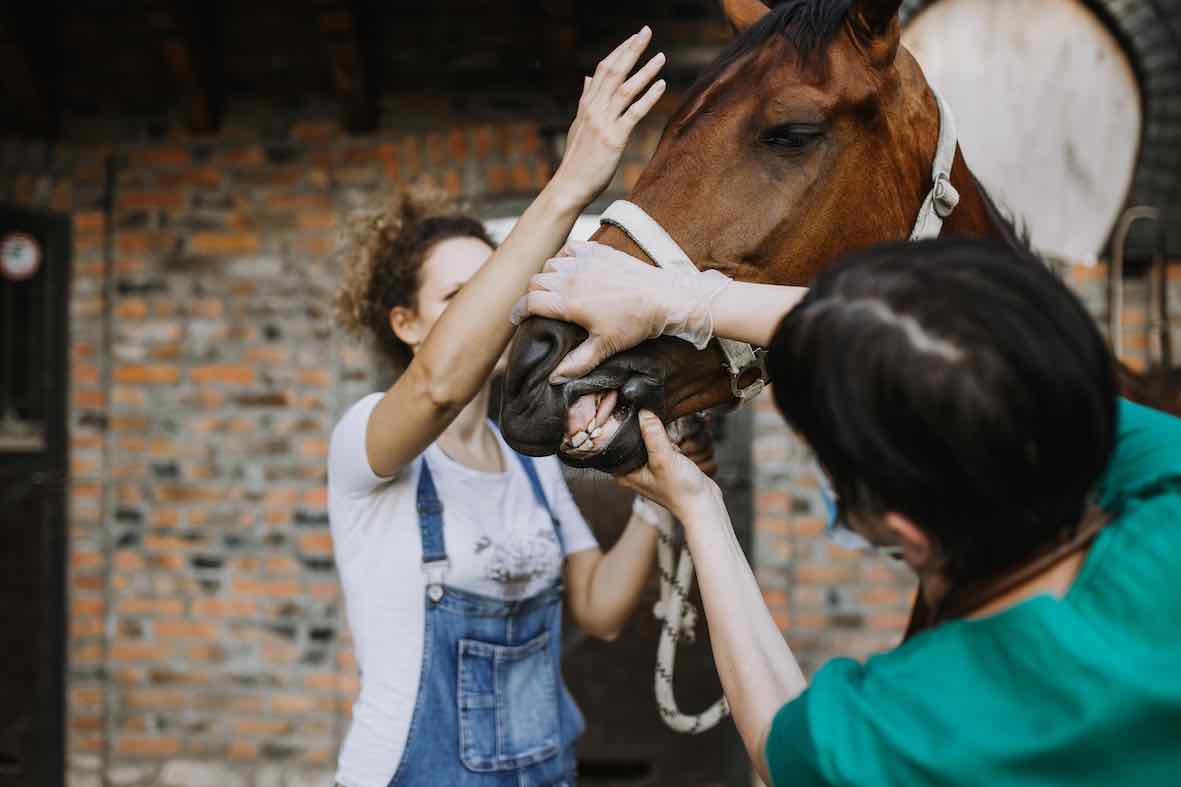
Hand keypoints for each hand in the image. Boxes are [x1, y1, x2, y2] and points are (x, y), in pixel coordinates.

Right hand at [510, 241, 731, 382]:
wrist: (663, 297)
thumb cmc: (634, 324)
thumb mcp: (605, 347)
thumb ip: (577, 363)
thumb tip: (554, 378)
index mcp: (569, 302)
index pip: (530, 302)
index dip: (518, 311)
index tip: (517, 318)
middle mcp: (572, 278)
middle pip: (536, 282)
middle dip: (531, 295)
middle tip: (535, 307)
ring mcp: (585, 261)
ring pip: (550, 264)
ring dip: (546, 276)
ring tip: (551, 289)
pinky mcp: (598, 251)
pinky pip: (569, 248)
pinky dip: (562, 257)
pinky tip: (567, 266)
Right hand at [550, 28, 665, 208]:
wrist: (569, 186)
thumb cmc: (577, 159)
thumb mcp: (578, 125)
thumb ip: (585, 100)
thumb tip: (588, 78)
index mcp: (586, 105)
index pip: (603, 69)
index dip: (619, 51)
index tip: (633, 38)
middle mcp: (594, 109)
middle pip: (614, 71)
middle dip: (631, 50)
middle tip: (646, 32)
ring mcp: (604, 123)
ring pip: (626, 89)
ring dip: (645, 71)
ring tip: (661, 57)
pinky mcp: (615, 138)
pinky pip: (634, 113)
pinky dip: (648, 97)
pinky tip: (661, 85)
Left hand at [620, 410, 720, 519]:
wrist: (703, 504)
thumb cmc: (681, 490)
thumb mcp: (664, 459)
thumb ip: (653, 435)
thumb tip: (644, 412)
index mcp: (625, 473)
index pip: (614, 443)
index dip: (623, 427)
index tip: (632, 414)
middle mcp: (632, 470)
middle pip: (631, 439)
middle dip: (644, 430)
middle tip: (656, 429)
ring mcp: (647, 467)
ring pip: (647, 440)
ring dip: (658, 436)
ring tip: (670, 445)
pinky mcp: (661, 464)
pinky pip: (659, 445)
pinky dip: (667, 442)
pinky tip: (675, 449)